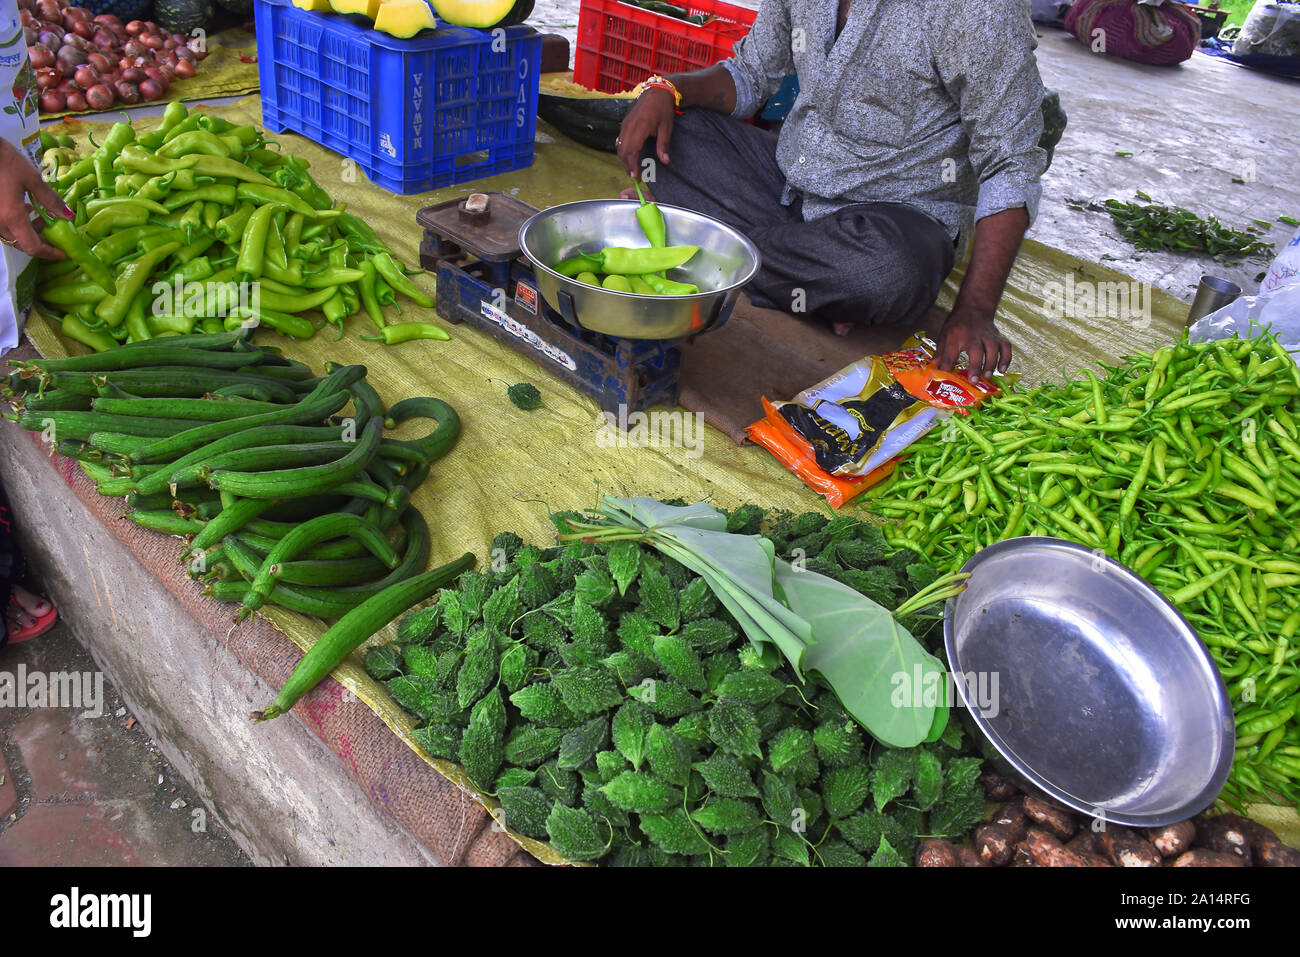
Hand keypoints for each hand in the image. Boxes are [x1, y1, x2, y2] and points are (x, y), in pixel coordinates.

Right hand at [0, 138, 71, 259]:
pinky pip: (2, 224)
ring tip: (40, 215)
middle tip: (54, 230)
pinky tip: (23, 207)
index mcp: (12, 217)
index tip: (62, 252)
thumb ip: (50, 199)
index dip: (49, 253)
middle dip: (40, 241)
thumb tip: (68, 215)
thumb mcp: (32, 179)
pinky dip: (16, 222)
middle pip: (21, 243)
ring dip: (28, 231)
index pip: (33, 247)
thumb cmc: (3, 160)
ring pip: (11, 235)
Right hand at [616, 88, 675, 178]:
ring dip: (624, 159)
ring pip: (620, 146)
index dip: (632, 165)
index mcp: (641, 126)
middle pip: (623, 150)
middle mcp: (629, 125)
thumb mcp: (667, 127)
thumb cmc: (663, 108)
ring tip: (632, 170)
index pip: (632, 150)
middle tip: (635, 177)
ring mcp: (625, 124)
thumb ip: (664, 145)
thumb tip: (666, 161)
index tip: (636, 176)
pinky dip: (623, 151)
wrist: (657, 91)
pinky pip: (620, 140)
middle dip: (627, 165)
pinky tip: (629, 158)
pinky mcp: (624, 123)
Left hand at [935, 306, 1010, 381]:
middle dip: (976, 366)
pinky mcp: (997, 337)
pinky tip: (1002, 370)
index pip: (950, 354)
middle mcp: (973, 336)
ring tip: (987, 376)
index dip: (947, 367)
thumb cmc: (957, 325)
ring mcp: (987, 336)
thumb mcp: (944, 336)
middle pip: (976, 351)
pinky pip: (1005, 347)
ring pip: (993, 349)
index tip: (947, 378)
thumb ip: (940, 354)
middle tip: (974, 381)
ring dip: (991, 364)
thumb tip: (934, 371)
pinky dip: (1006, 359)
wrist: (973, 308)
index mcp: (955, 337)